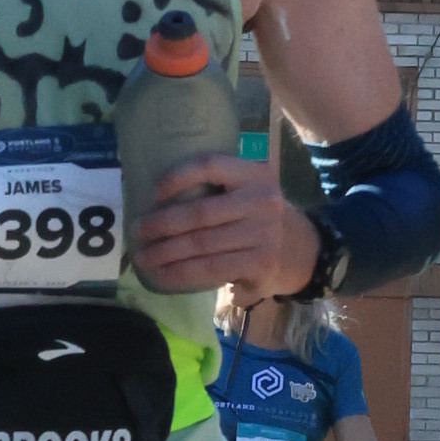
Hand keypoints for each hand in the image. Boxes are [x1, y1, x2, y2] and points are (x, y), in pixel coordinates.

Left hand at [132, 153, 320, 302]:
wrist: (303, 250)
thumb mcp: (251, 190)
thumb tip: (157, 195)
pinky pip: (212, 270)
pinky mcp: (261, 264)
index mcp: (254, 174)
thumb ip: (220, 186)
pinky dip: (182, 274)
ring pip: (202, 245)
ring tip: (143, 257)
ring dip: (166, 253)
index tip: (154, 191)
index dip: (178, 176)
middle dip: (161, 224)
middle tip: (136, 231)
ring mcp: (264, 234)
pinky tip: (164, 275)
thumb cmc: (260, 217)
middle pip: (200, 213)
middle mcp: (262, 200)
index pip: (210, 165)